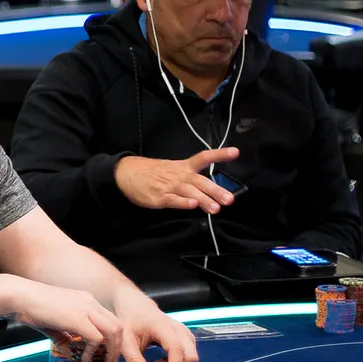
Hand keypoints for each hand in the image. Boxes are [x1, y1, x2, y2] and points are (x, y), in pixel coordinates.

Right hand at [5, 279, 127, 361]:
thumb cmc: (31, 308)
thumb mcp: (53, 324)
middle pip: (118, 326)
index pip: (110, 320)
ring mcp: (85, 309)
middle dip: (117, 347)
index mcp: (86, 301)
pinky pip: (96, 338)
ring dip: (111, 351)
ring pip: (114, 331)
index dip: (112, 340)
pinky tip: (83, 360)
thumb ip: (64, 338)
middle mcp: (90, 302)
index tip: (106, 354)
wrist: (19, 297)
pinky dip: (93, 352)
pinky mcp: (77, 318)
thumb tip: (70, 354)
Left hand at [112, 291, 198, 361]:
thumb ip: (133, 358)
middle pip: (190, 355)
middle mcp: (178, 329)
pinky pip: (188, 354)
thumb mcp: (125, 339)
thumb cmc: (129, 320)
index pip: (176, 349)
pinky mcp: (184, 337)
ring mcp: (183, 332)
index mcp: (163, 326)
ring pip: (192, 355)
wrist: (135, 305)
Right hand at [115, 149, 239, 211]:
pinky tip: (192, 206)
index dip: (220, 155)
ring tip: (216, 209)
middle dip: (216, 190)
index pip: (204, 158)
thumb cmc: (152, 173)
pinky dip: (183, 203)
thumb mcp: (172, 170)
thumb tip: (210, 190)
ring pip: (189, 192)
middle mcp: (179, 175)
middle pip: (200, 181)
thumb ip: (190, 179)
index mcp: (183, 167)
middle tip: (229, 199)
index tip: (235, 152)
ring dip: (204, 200)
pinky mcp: (159, 197)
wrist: (127, 174)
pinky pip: (173, 200)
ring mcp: (169, 186)